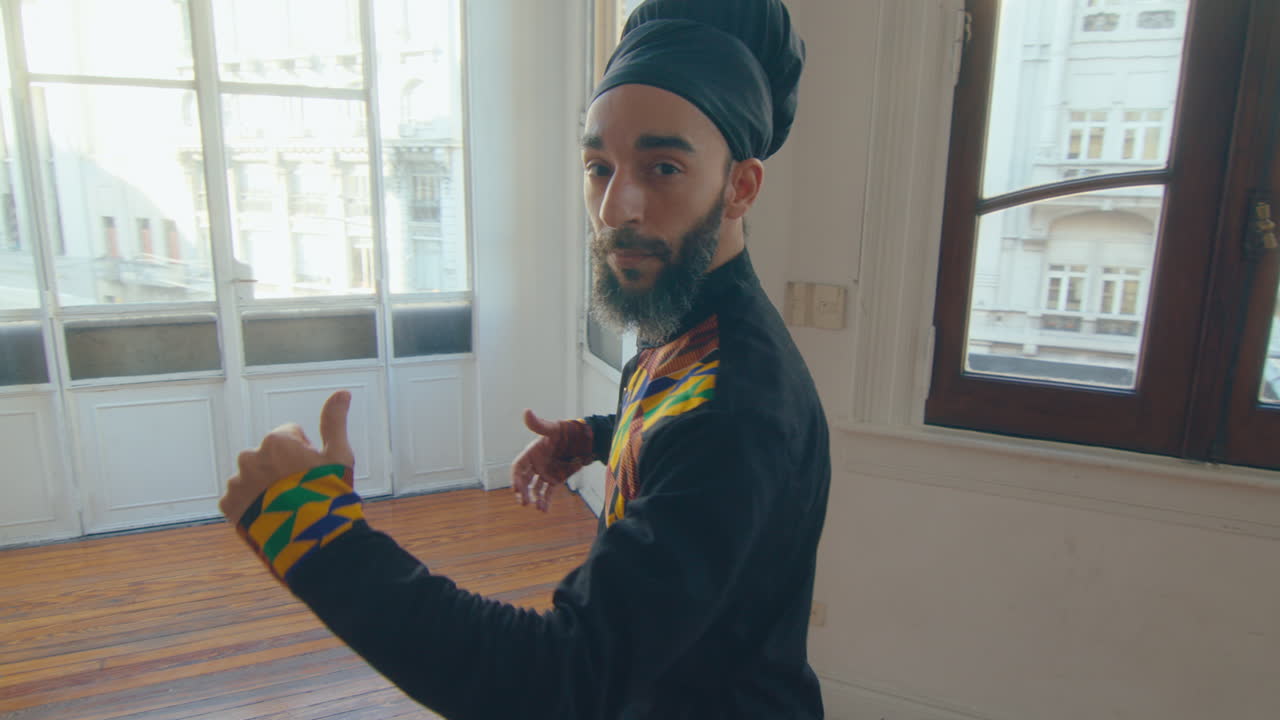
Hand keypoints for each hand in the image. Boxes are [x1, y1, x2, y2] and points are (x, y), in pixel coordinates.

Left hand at [221, 390, 354, 524]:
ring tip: (285, 508)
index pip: (290, 436)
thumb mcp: (338, 455)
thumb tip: (342, 392)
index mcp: (276, 441)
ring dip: (264, 487)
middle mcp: (250, 456)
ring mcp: (237, 481)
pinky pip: (238, 499)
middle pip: (268, 456)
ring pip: (252, 477)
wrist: (309, 538)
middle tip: (300, 492)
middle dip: (281, 469)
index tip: (313, 473)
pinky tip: (269, 516)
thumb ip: (334, 421)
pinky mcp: (228, 505)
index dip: (305, 454)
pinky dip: (250, 505)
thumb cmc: (327, 493)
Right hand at [511, 409, 589, 511]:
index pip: (519, 467)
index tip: (516, 488)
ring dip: (534, 499)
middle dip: (522, 492)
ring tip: (538, 507)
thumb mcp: (554, 428)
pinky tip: (544, 510)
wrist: (587, 439)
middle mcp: (536, 464)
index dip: (516, 478)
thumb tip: (526, 412)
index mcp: (532, 453)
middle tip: (524, 502)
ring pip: (535, 489)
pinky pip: (547, 493)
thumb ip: (540, 425)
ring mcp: (545, 473)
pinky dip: (545, 501)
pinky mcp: (556, 480)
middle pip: (524, 481)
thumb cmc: (568, 430)